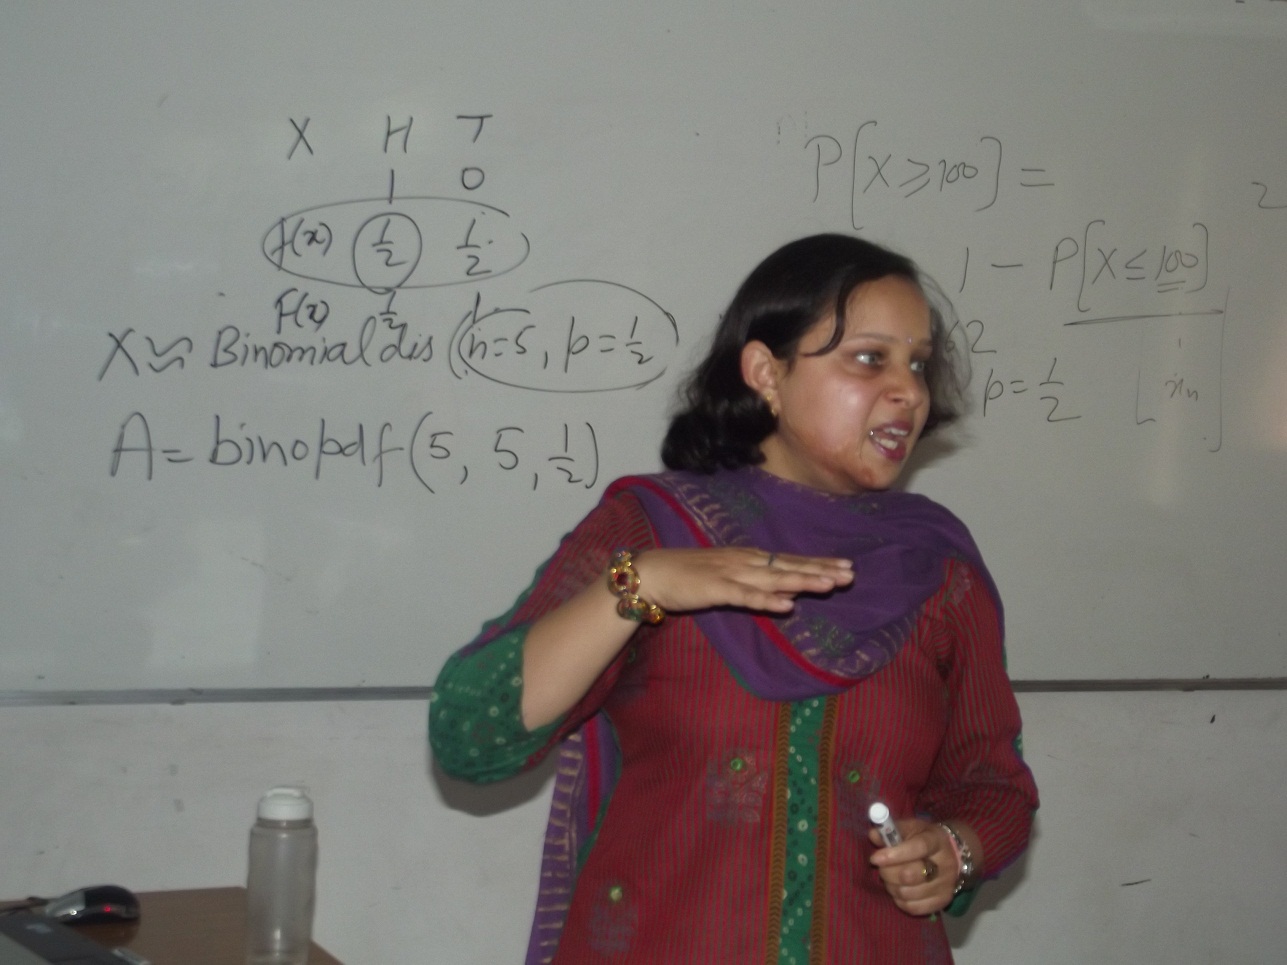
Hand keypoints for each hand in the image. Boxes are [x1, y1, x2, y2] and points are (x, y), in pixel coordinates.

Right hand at [632, 547, 853, 614]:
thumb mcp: (731, 578)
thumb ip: (761, 585)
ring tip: (829, 585)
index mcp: (749, 558)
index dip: (818, 563)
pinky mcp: (716, 589)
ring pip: (773, 579)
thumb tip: (792, 591)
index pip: (790, 560)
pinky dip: (766, 600)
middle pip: (789, 566)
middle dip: (820, 570)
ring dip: (802, 580)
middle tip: (850, 574)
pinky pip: (746, 596)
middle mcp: (745, 562)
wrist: (653, 572)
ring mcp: (732, 574)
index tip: (845, 566)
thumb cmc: (690, 576)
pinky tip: (786, 606)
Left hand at [868, 817, 959, 916]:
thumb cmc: (926, 838)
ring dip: (891, 886)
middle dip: (888, 872)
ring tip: (889, 878)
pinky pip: (913, 908)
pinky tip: (898, 890)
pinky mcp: (943, 902)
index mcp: (937, 841)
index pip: (918, 848)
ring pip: (908, 893)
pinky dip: (899, 900)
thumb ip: (892, 830)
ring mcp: (946, 886)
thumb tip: (873, 835)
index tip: (875, 858)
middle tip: (881, 867)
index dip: (894, 854)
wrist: (954, 854)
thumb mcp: (912, 828)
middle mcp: (945, 865)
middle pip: (910, 875)